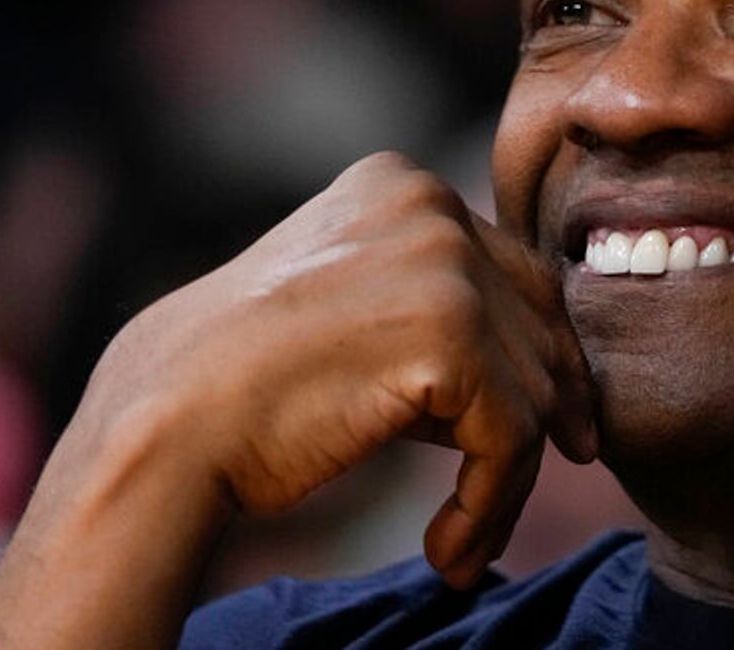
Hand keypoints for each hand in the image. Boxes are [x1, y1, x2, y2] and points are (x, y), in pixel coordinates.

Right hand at [78, 151, 597, 585]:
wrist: (168, 419)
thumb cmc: (245, 380)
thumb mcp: (351, 303)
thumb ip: (431, 305)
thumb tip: (537, 370)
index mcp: (401, 182)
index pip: (513, 270)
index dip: (543, 349)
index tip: (558, 414)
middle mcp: (430, 204)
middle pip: (539, 319)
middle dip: (551, 403)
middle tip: (565, 461)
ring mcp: (444, 264)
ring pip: (531, 388)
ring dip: (508, 476)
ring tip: (465, 537)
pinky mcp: (451, 336)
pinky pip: (511, 438)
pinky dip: (491, 504)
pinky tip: (449, 550)